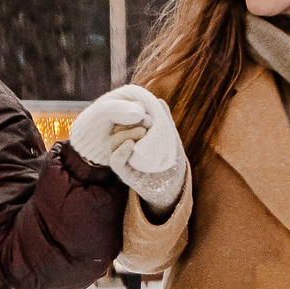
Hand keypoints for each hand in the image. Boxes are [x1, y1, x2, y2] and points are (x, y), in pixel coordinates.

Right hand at [69, 84, 186, 209]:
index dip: (132, 111)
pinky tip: (131, 144)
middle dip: (130, 120)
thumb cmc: (172, 162)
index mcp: (133, 136)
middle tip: (147, 120)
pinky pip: (115, 160)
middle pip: (116, 127)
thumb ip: (165, 121)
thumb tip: (158, 101)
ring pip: (114, 142)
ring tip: (142, 131)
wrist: (175, 187)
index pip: (124, 119)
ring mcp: (124, 159)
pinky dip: (120, 151)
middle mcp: (125, 146)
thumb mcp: (171, 138)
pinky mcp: (124, 173)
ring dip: (126, 133)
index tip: (145, 108)